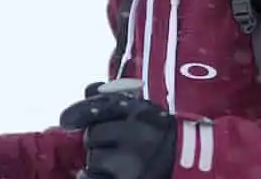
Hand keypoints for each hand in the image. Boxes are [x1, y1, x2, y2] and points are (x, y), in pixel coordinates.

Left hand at [60, 83, 176, 178]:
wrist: (194, 163)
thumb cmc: (163, 135)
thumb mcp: (146, 111)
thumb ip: (118, 99)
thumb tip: (89, 89)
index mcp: (140, 111)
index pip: (98, 107)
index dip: (78, 114)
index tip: (66, 121)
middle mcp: (136, 133)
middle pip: (92, 135)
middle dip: (97, 141)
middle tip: (114, 147)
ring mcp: (132, 161)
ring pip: (94, 158)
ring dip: (99, 161)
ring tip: (119, 163)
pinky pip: (92, 177)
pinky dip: (90, 176)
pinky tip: (95, 175)